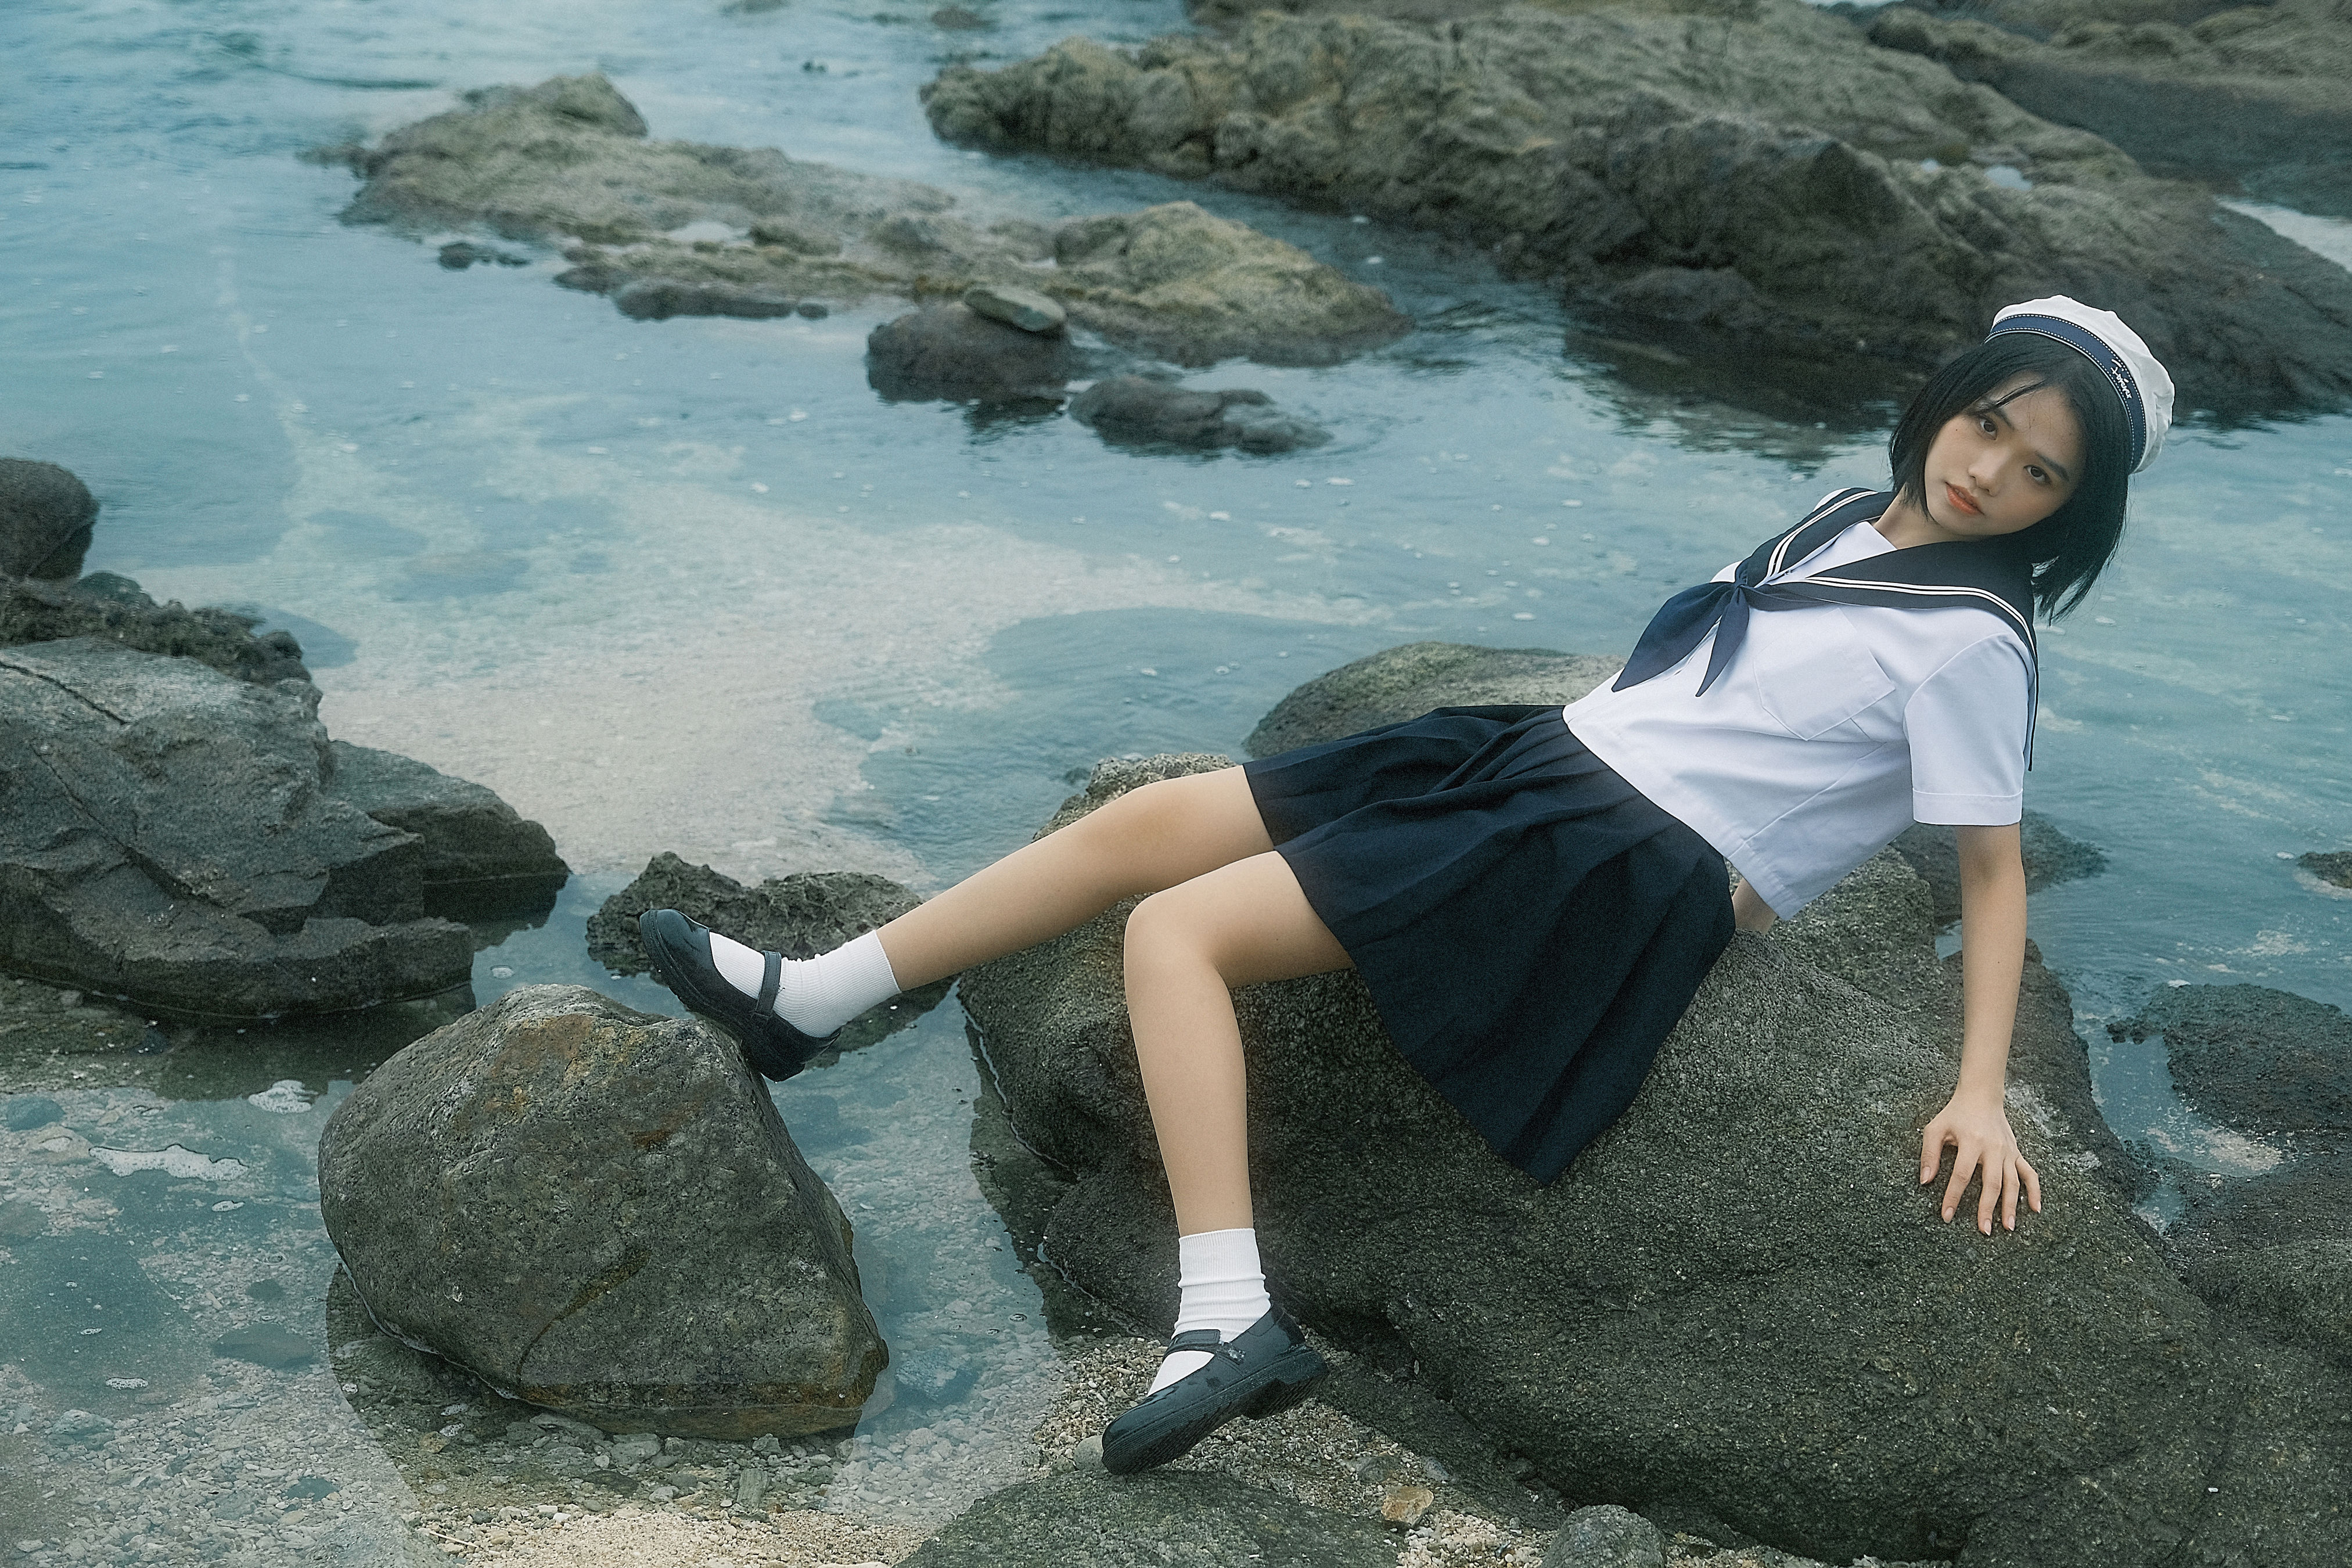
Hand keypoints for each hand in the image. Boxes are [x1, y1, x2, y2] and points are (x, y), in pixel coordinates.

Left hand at [1919, 1089, 2042, 1234]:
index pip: (1962, 1175)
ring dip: (2011, 1206)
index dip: (1953, 1196)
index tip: (1947, 1215)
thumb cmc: (1956, 1114)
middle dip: (1987, 1209)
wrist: (1981, 1097)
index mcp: (1972, 1142)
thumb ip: (1929, 1154)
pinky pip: (2030, 1174)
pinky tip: (2035, 1208)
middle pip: (1992, 1183)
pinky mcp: (2016, 1153)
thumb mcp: (1935, 1128)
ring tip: (2008, 1227)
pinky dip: (2035, 1191)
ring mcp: (2008, 1152)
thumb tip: (1925, 1180)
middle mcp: (1993, 1148)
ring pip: (2013, 1183)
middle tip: (1983, 1231)